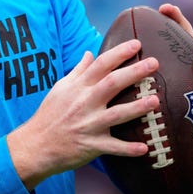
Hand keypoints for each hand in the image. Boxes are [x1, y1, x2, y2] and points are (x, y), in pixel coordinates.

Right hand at [7, 39, 159, 190]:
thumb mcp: (60, 88)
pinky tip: (145, 148)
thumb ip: (78, 71)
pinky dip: (128, 149)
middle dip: (134, 72)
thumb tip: (89, 53)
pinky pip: (113, 147)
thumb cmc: (50, 114)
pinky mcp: (92, 145)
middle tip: (154, 63)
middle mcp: (85, 103)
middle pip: (112, 83)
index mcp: (78, 87)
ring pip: (117, 114)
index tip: (137, 44)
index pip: (101, 64)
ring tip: (156, 100)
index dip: (119, 53)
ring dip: (137, 108)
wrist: (36, 145)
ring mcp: (89, 124)